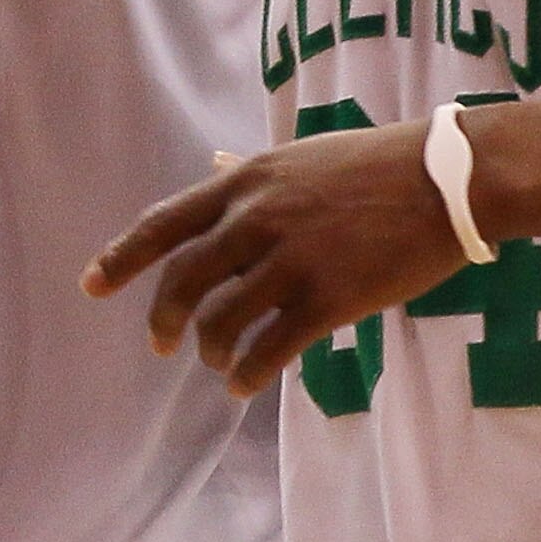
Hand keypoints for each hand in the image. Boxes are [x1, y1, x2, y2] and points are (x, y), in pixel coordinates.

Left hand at [85, 124, 466, 396]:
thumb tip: (218, 179)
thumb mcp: (303, 157)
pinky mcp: (327, 300)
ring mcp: (289, 262)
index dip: (122, 258)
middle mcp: (256, 220)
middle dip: (163, 319)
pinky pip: (269, 350)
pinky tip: (247, 384)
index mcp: (246, 182)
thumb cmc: (381, 164)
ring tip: (220, 363)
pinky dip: (248, 374)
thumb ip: (257, 181)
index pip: (164, 224)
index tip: (92, 285)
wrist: (448, 179)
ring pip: (221, 322)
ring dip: (211, 351)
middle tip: (161, 344)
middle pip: (183, 281)